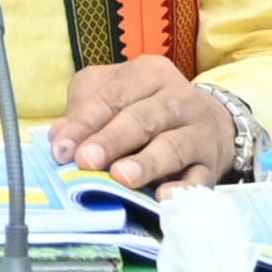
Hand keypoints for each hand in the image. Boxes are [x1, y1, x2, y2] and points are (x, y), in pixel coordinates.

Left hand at [51, 56, 234, 191]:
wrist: (212, 124)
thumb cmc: (149, 110)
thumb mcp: (115, 95)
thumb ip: (84, 110)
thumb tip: (59, 137)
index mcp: (149, 74)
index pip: (114, 94)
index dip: (85, 122)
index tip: (62, 148)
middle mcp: (178, 98)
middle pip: (143, 118)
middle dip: (112, 140)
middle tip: (86, 161)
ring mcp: (198, 131)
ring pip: (173, 145)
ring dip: (146, 162)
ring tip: (121, 177)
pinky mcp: (211, 164)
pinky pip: (199, 177)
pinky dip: (182, 188)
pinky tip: (163, 198)